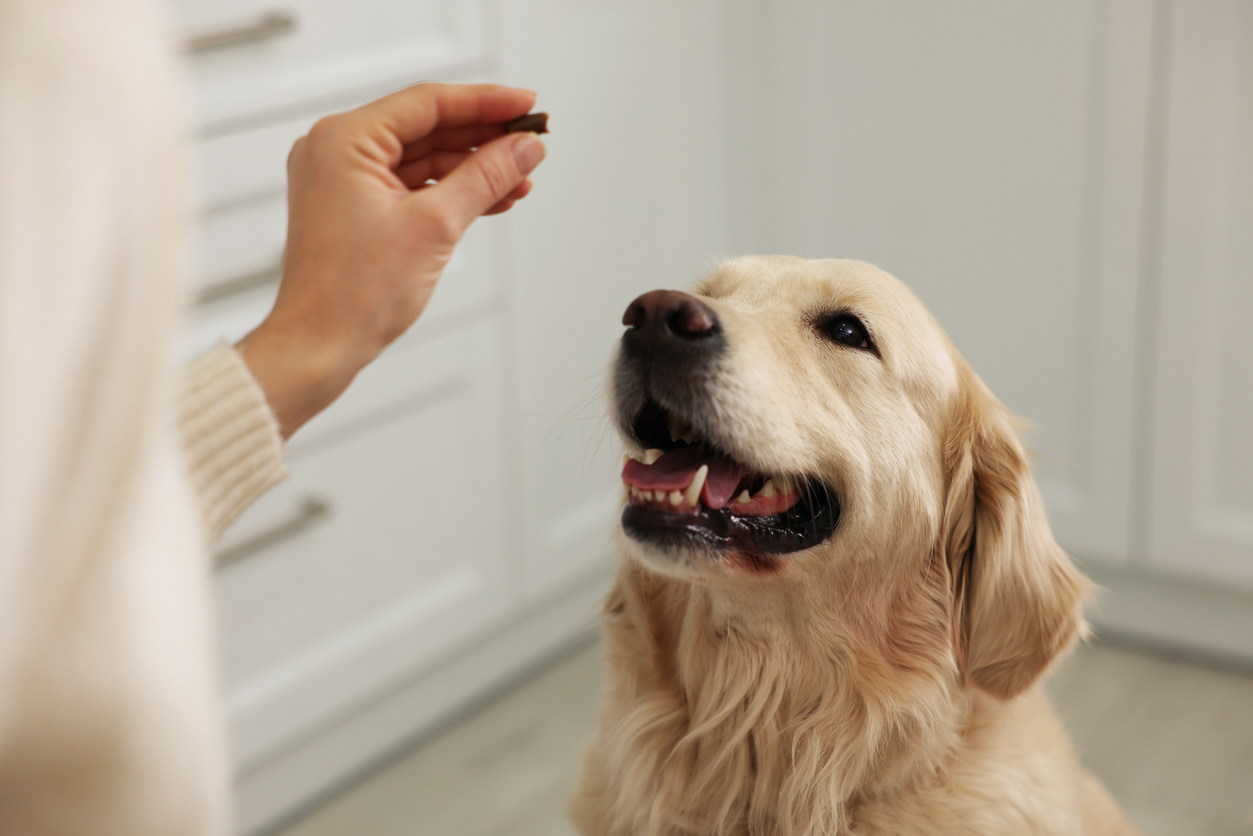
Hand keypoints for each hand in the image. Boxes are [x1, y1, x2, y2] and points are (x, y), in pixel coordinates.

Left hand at [236, 83, 545, 437]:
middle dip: (484, 138)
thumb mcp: (435, 225)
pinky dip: (452, 192)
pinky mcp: (356, 209)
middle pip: (428, 128)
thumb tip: (523, 149)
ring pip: (425, 159)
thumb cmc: (352, 294)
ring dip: (474, 169)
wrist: (319, 347)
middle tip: (532, 143)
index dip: (486, 102)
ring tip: (521, 178)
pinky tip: (494, 198)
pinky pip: (414, 186)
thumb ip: (485, 177)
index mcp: (344, 140)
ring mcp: (345, 181)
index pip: (429, 103)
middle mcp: (338, 151)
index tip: (527, 106)